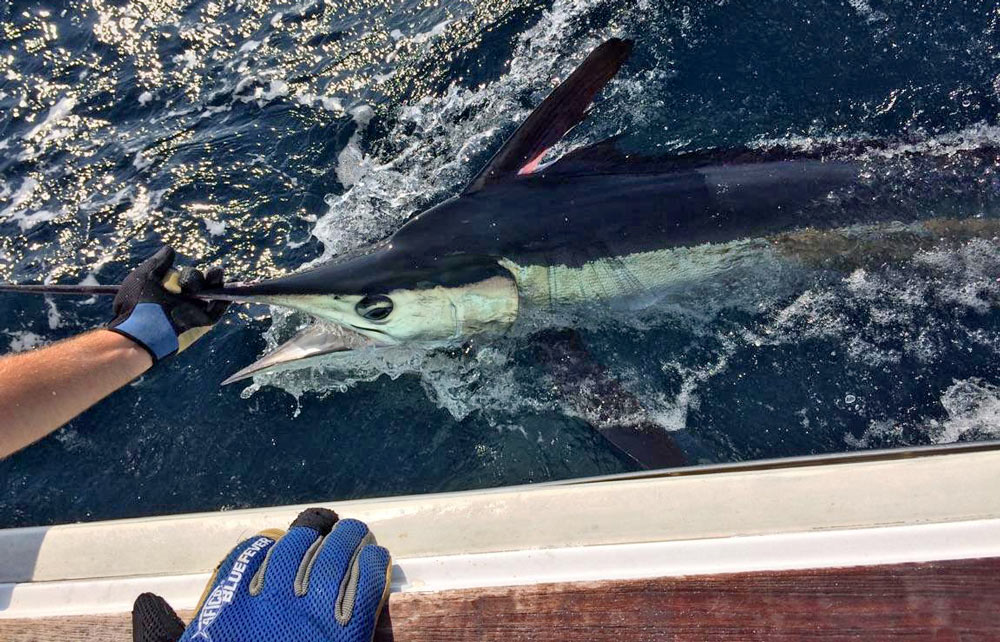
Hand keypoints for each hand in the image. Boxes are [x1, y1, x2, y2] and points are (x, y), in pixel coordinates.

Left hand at [108, 246, 228, 362]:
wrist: (140, 330)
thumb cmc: (137, 305)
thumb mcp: (144, 278)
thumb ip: (158, 262)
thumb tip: (171, 248)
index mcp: (169, 290)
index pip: (185, 277)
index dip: (188, 274)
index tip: (182, 275)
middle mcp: (183, 300)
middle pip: (198, 282)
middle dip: (196, 278)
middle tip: (193, 281)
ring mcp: (193, 311)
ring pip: (209, 292)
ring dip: (215, 281)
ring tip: (216, 272)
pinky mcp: (203, 322)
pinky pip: (217, 309)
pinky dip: (225, 299)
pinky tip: (229, 289)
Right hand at [132, 508, 391, 641]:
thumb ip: (161, 635)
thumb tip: (146, 604)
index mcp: (227, 605)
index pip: (250, 555)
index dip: (269, 546)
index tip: (279, 543)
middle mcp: (267, 598)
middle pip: (297, 546)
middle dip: (313, 532)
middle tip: (328, 526)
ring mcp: (311, 611)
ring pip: (334, 555)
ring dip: (347, 539)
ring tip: (356, 532)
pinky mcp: (347, 631)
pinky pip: (365, 582)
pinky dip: (373, 564)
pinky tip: (376, 556)